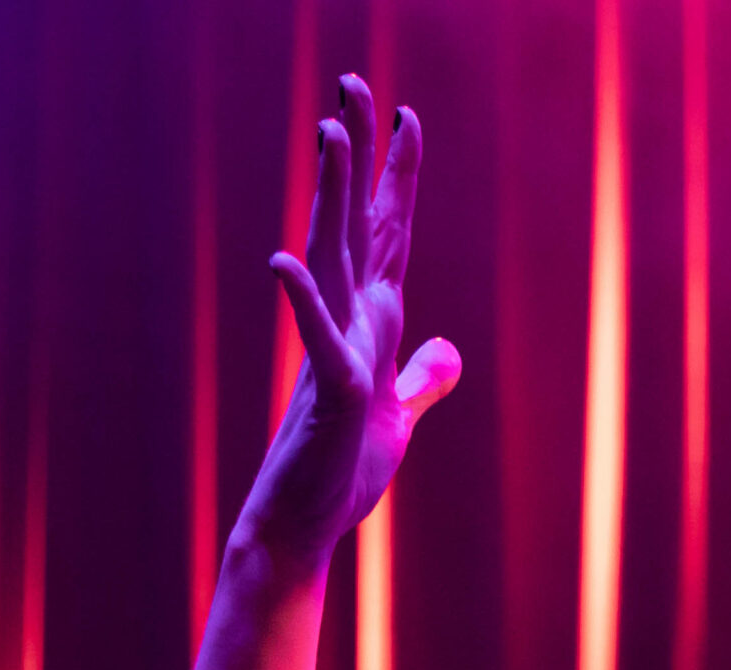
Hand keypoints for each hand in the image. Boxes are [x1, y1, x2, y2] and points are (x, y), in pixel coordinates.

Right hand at [235, 75, 461, 568]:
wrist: (304, 526)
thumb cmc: (343, 473)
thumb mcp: (398, 419)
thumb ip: (423, 379)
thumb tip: (447, 349)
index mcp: (370, 323)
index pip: (389, 234)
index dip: (399, 177)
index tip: (405, 116)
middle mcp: (348, 323)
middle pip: (357, 223)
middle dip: (360, 156)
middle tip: (355, 82)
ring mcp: (335, 353)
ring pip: (335, 258)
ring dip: (333, 195)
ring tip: (329, 132)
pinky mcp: (333, 398)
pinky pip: (319, 343)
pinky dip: (304, 304)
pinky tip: (283, 262)